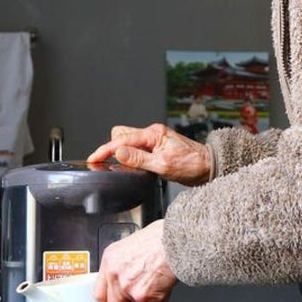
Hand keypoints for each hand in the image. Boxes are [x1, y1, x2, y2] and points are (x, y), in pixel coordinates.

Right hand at [87, 123, 210, 186]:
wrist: (208, 167)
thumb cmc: (192, 164)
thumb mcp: (163, 165)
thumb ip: (139, 159)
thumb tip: (119, 153)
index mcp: (153, 134)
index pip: (122, 140)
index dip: (105, 150)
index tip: (93, 159)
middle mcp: (152, 134)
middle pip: (121, 135)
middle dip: (111, 148)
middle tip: (105, 164)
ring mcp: (154, 140)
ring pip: (127, 141)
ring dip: (121, 152)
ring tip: (120, 166)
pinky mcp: (156, 148)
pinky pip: (136, 148)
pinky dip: (130, 156)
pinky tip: (131, 166)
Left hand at [94, 220, 177, 301]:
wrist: (176, 240)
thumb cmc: (160, 238)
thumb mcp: (130, 245)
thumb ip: (121, 265)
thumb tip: (122, 278)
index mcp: (110, 260)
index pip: (99, 293)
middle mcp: (115, 275)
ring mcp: (129, 288)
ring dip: (147, 301)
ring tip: (157, 282)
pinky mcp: (145, 297)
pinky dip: (161, 300)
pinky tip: (165, 284)